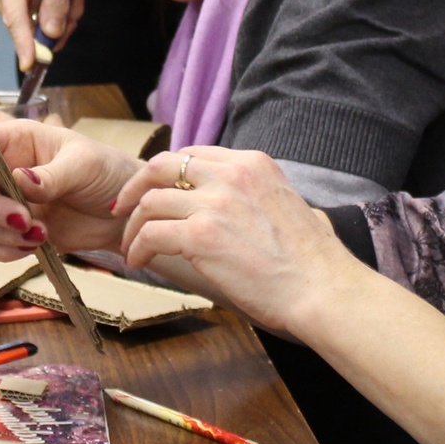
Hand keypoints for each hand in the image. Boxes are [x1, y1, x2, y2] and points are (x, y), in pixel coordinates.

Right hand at [0, 0, 86, 68]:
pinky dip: (56, 20)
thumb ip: (58, 3)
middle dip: (58, 22)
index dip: (23, 42)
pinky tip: (62, 0)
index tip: (30, 65)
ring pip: (37, 30)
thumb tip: (50, 36)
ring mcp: (4, 3)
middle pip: (28, 27)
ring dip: (61, 19)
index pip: (15, 16)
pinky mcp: (12, 11)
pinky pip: (38, 28)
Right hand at [0, 120, 139, 260]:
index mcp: (17, 140)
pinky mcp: (13, 231)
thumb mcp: (85, 165)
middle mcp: (3, 169)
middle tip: (25, 221)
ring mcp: (6, 201)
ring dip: (0, 234)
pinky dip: (1, 251)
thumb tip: (18, 179)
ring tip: (40, 235)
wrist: (123, 214)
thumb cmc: (107, 173)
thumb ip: (52, 175)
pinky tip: (32, 247)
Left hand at [109, 147, 354, 332]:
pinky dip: (138, 247)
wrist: (322, 288)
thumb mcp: (280, 203)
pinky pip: (151, 234)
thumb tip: (218, 206)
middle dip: (135, 186)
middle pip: (162, 166)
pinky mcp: (202, 235)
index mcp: (252, 163)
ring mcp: (215, 203)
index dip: (164, 173)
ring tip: (133, 246)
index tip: (151, 190)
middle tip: (123, 208)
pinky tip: (139, 261)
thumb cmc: (307, 261)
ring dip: (134, 225)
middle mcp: (232, 174)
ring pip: (151, 202)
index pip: (193, 154)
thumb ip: (248, 194)